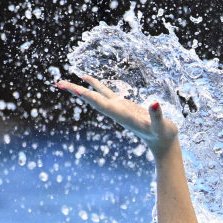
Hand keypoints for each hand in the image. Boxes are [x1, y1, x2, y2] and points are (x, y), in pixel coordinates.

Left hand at [57, 75, 178, 158]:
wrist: (162, 142)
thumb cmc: (163, 134)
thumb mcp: (162, 127)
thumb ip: (157, 116)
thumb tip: (155, 103)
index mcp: (123, 116)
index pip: (103, 105)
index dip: (91, 97)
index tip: (77, 90)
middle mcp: (116, 112)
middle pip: (92, 100)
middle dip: (76, 92)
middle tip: (58, 83)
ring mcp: (118, 108)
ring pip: (95, 96)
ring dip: (80, 89)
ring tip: (63, 82)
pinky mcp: (123, 105)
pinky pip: (105, 93)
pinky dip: (95, 86)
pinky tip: (87, 79)